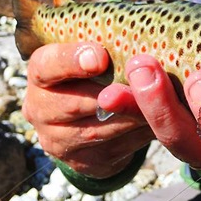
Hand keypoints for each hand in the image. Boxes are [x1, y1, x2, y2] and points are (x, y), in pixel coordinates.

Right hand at [22, 42, 153, 178]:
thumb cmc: (98, 70)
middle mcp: (40, 108)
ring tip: (160, 103)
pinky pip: (113, 150)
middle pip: (73, 104)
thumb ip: (107, 43)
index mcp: (41, 71)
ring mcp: (57, 140)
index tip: (100, 58)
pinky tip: (157, 123)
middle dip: (112, 96)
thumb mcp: (95, 52)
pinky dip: (138, 136)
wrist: (90, 114)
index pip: (48, 65)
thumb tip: (140, 39)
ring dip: (131, 117)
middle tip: (143, 86)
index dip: (72, 61)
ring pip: (96, 131)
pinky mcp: (82, 162)